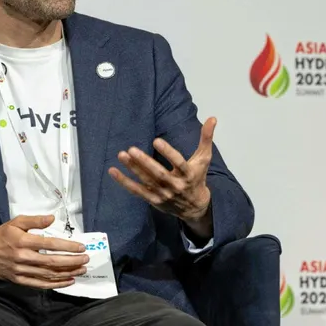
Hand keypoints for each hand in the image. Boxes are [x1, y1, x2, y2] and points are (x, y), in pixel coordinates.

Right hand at [0, 215, 88, 288]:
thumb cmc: (2, 235)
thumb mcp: (17, 222)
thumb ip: (35, 220)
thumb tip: (53, 219)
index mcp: (23, 241)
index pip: (50, 245)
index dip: (68, 247)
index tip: (81, 248)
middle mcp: (23, 257)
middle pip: (52, 261)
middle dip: (72, 262)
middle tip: (86, 260)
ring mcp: (21, 271)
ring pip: (48, 275)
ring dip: (67, 273)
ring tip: (81, 270)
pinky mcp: (19, 281)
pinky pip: (40, 284)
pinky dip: (56, 284)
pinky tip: (68, 281)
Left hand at [108, 117, 215, 238]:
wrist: (194, 207)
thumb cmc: (197, 178)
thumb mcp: (204, 159)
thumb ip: (206, 138)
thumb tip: (212, 118)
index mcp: (188, 174)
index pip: (178, 162)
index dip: (168, 152)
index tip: (157, 140)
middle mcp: (175, 185)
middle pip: (158, 174)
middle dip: (144, 162)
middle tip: (131, 149)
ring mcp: (163, 194)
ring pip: (146, 181)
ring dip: (133, 169)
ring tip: (121, 155)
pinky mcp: (153, 200)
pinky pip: (137, 191)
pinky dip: (124, 182)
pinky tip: (113, 171)